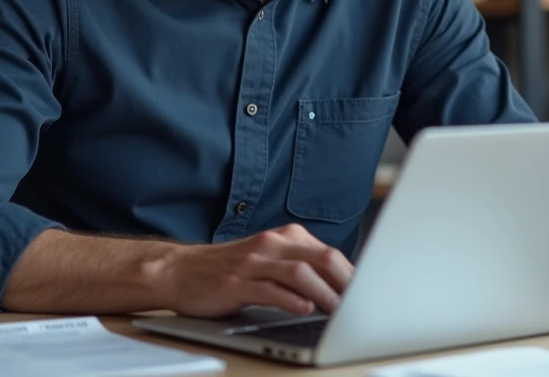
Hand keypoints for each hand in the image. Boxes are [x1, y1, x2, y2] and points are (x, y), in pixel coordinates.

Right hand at [155, 224, 353, 317]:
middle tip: (362, 304)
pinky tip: (304, 309)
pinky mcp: (235, 282)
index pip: (329, 253)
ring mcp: (253, 262)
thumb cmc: (229, 271)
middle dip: (345, 282)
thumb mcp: (268, 262)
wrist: (180, 271)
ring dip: (324, 292)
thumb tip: (341, 290)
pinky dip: (290, 299)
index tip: (369, 295)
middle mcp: (271, 244)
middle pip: (320, 258)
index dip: (352, 275)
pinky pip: (269, 289)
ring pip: (299, 272)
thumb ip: (300, 269)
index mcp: (284, 238)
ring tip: (339, 310)